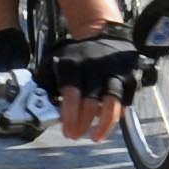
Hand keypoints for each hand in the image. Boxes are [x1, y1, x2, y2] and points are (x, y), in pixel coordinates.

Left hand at [43, 27, 135, 143]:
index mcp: (73, 64)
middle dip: (83, 123)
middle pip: (91, 101)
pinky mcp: (130, 75)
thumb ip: (46, 84)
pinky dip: (118, 114)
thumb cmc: (75, 55)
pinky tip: (109, 123)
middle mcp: (95, 67)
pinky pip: (126, 100)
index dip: (69, 115)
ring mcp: (114, 71)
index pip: (71, 93)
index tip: (67, 131)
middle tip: (76, 135)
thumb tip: (38, 109)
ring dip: (105, 124)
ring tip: (96, 137)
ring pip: (113, 102)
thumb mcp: (55, 62)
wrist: (102, 31)